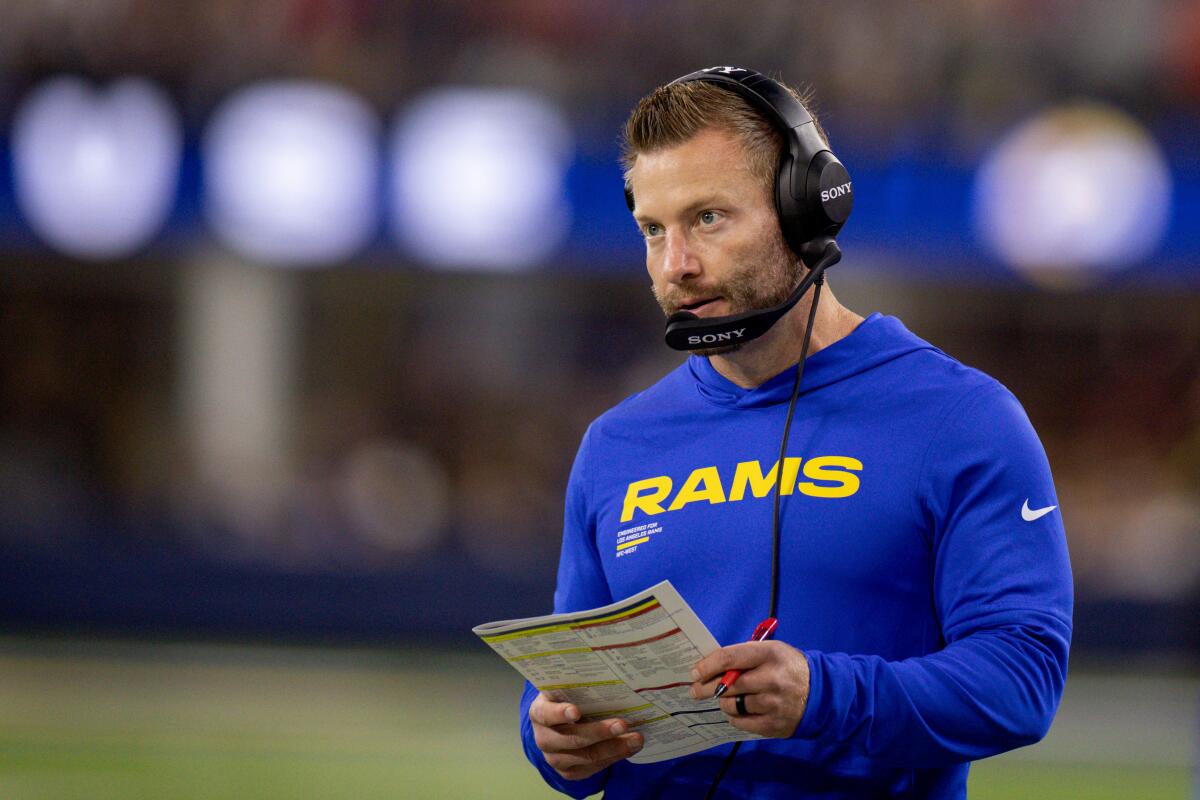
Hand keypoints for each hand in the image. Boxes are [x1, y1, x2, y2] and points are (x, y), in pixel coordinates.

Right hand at [528, 692, 643, 780]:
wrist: (559, 725)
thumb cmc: (567, 700)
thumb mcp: (566, 690)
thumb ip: (578, 685)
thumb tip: (608, 675)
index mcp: (539, 713)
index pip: (546, 714)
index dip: (560, 713)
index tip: (576, 711)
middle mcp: (544, 739)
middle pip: (572, 739)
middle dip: (599, 732)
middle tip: (622, 724)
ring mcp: (555, 759)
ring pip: (587, 757)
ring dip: (614, 748)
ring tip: (636, 739)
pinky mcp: (569, 772)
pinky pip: (594, 768)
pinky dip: (614, 757)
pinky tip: (629, 748)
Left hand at [689, 641, 810, 737]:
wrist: (821, 693)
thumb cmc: (788, 667)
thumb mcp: (772, 651)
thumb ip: (744, 657)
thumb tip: (711, 666)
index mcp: (770, 654)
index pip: (729, 658)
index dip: (707, 666)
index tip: (695, 672)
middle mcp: (771, 678)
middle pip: (727, 685)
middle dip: (706, 688)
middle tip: (695, 690)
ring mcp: (773, 704)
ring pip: (732, 705)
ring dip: (723, 702)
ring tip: (724, 699)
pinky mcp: (775, 724)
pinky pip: (742, 722)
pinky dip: (734, 717)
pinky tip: (736, 711)